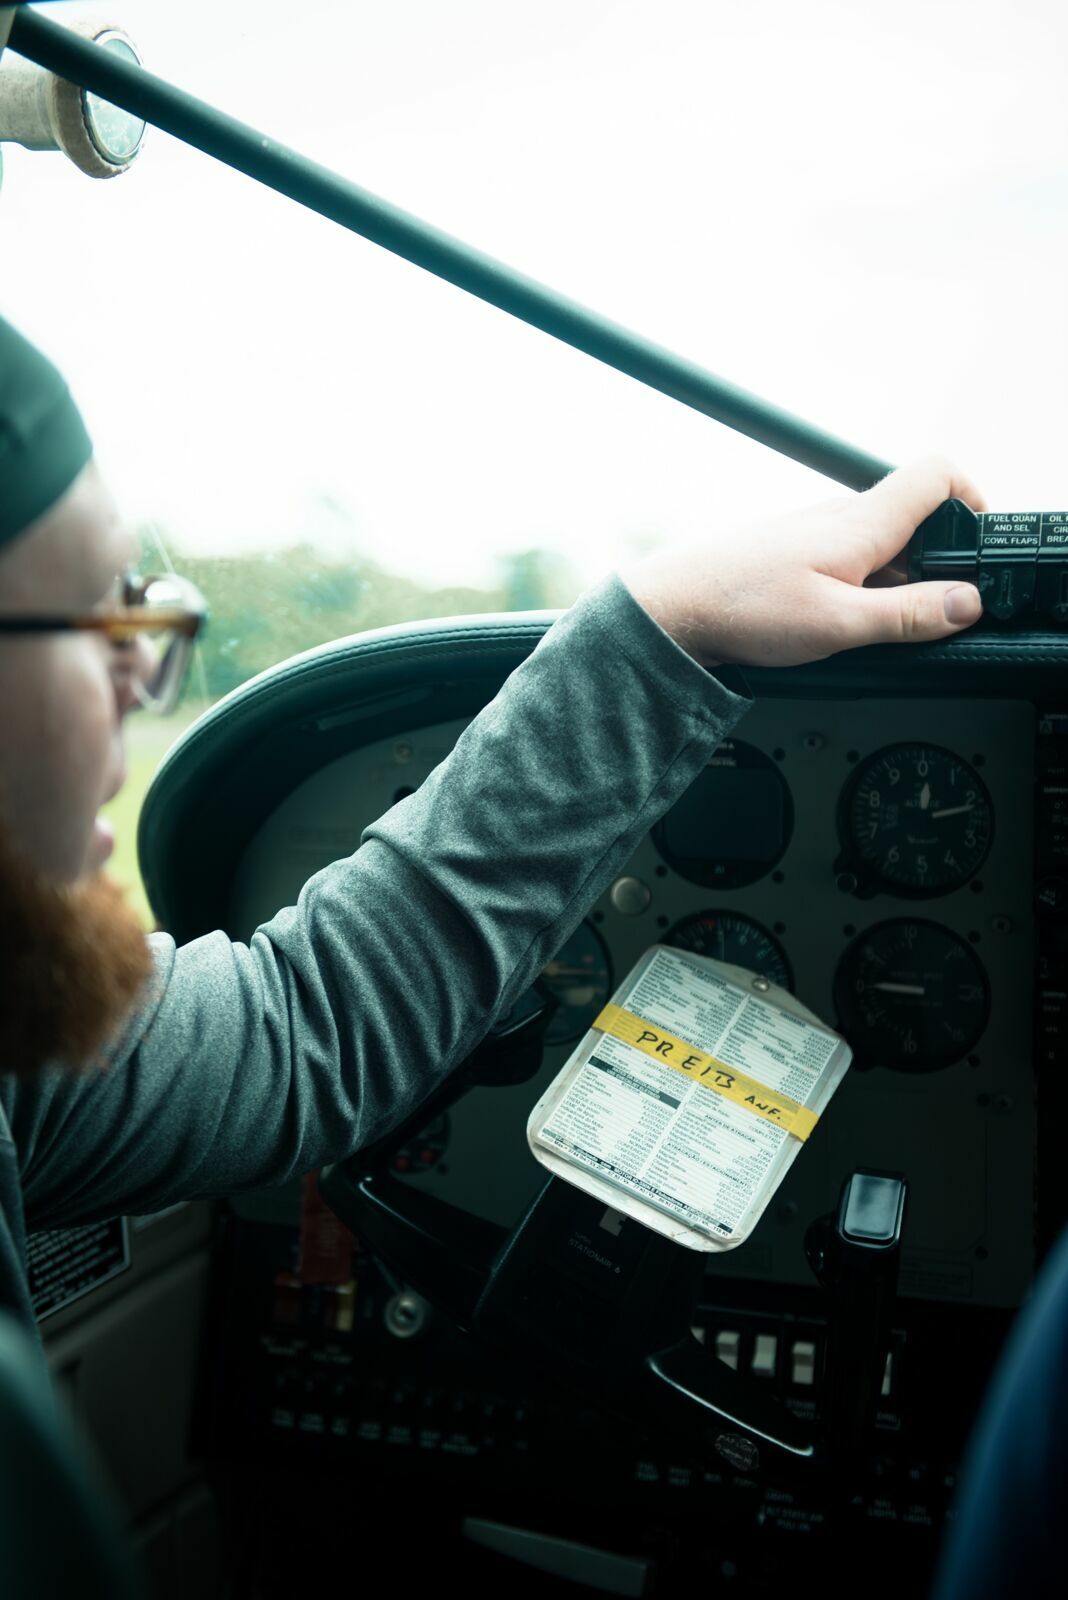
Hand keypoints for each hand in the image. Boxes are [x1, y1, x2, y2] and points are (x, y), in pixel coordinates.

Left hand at [621, 456, 986, 668]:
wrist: (670, 609)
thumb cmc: (739, 608)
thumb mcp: (839, 624)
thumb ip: (908, 615)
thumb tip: (967, 603)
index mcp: (861, 522)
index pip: (937, 474)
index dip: (972, 499)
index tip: (980, 543)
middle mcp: (838, 516)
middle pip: (913, 519)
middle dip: (934, 563)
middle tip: (929, 612)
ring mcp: (812, 532)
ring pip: (877, 546)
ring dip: (891, 582)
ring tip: (873, 629)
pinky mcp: (791, 553)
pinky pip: (844, 562)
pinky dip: (857, 589)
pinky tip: (835, 626)